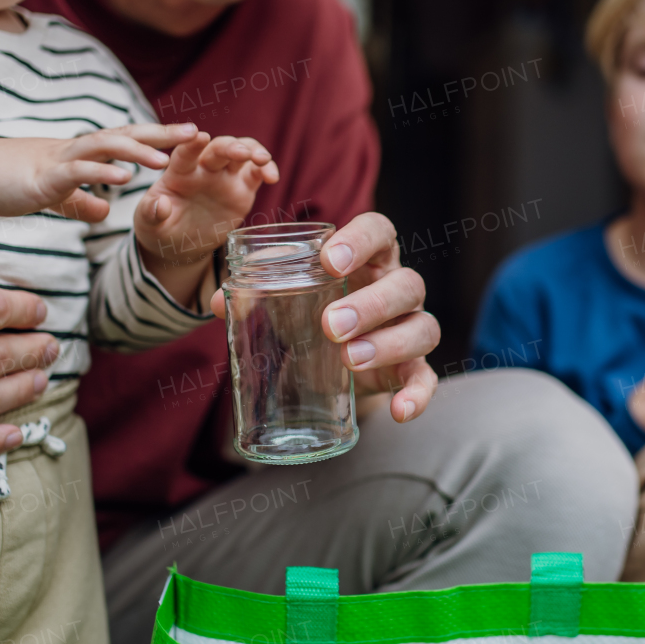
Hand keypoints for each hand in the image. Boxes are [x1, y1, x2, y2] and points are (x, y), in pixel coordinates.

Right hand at [0, 123, 199, 227]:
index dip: (158, 139)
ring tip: (166, 161)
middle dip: (161, 136)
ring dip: (136, 153)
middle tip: (197, 134)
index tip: (191, 137)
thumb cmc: (3, 181)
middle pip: (125, 135)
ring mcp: (57, 160)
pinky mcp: (39, 178)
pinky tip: (122, 180)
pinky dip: (100, 174)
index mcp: (79, 153)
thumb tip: (105, 210)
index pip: (126, 141)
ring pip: (104, 148)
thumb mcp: (53, 195)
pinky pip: (75, 173)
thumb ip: (80, 201)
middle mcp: (73, 149)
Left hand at [135, 132, 278, 305]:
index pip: (185, 153)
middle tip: (242, 152)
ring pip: (241, 153)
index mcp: (178, 172)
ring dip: (253, 151)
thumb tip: (161, 205)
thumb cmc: (160, 228)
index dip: (191, 144)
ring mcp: (224, 176)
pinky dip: (266, 170)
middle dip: (230, 146)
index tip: (198, 136)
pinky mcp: (242, 188)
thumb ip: (151, 213)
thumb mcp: (150, 224)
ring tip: (262, 160)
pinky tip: (271, 177)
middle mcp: (203, 168)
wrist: (181, 243)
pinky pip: (256, 173)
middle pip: (218, 148)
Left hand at [210, 212, 439, 423]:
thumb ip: (253, 292)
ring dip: (388, 344)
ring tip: (349, 360)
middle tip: (331, 324)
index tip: (330, 260)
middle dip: (370, 304)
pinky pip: (427, 380)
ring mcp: (408, 330)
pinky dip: (418, 396)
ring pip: (423, 328)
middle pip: (406, 284)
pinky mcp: (410, 370)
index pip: (379, 232)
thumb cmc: (305, 316)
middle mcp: (397, 290)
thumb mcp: (281, 300)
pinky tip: (398, 411)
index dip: (361, 240)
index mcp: (368, 259)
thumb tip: (217, 300)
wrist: (321, 366)